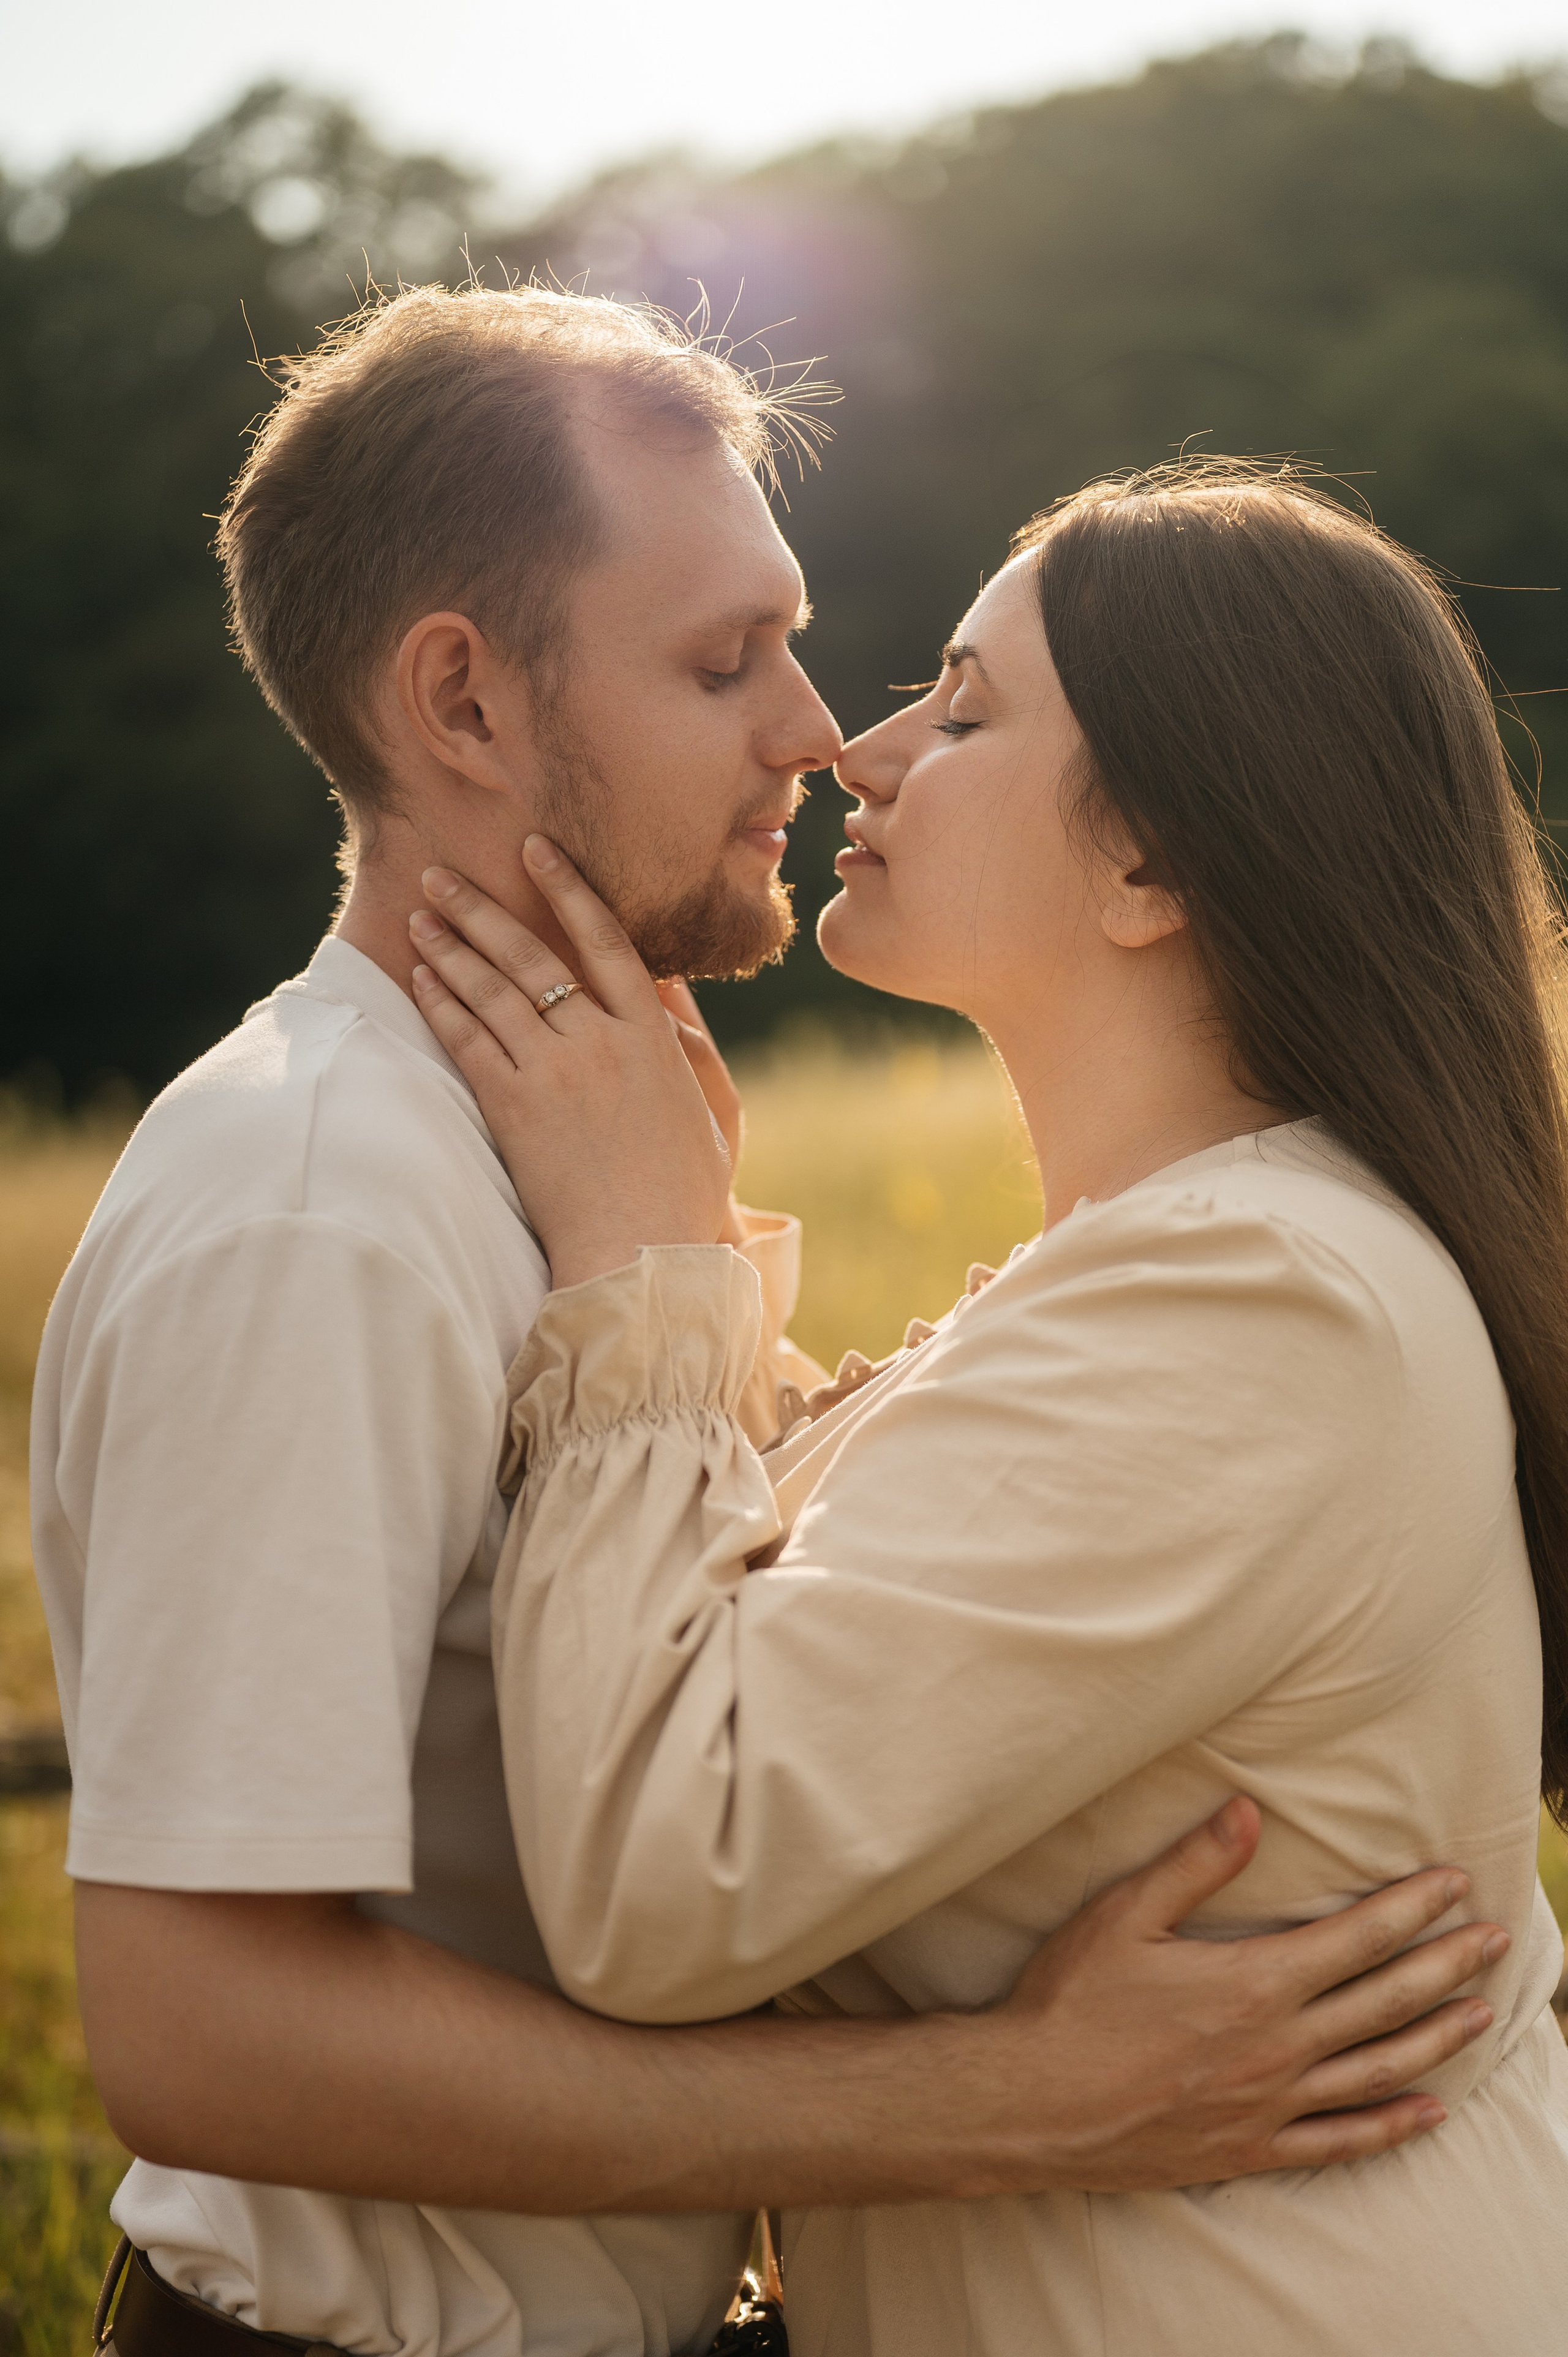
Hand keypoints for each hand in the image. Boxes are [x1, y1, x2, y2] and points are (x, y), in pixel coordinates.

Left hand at [408, 844, 731, 1286]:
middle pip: (534, 956)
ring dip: (452, 948)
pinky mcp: (514, 1109)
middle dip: (484, 909)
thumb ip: (687, 1040)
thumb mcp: (709, 1107)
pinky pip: (469, 1041)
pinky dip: (443, 1004)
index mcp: (653, 1039)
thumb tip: (667, 987)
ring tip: (421, 915)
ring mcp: (554, 1074)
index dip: (568, 890)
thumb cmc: (682, 1191)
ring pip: (494, 991)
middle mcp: (601, 1044)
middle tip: (442, 874)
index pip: (607, 941)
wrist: (640, 1255)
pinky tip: (422, 978)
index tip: (536, 850)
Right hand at [974, 1797, 1504, 2191]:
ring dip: (1436, 2039)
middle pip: (1385, 2001)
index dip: (1411, 1908)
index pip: (1357, 1938)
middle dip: (1447, 1965)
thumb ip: (1194, 1864)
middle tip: (1495, 1940)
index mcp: (1253, 1983)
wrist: (1030, 2103)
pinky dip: (1391, 2127)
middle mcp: (1278, 2047)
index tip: (1453, 1885)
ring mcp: (1270, 2105)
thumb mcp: (1123, 1916)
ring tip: (1481, 2013)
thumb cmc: (1071, 2001)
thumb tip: (1248, 1810)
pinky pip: (1340, 2142)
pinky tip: (1428, 2113)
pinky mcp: (1249, 2149)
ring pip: (1377, 2069)